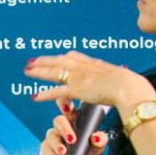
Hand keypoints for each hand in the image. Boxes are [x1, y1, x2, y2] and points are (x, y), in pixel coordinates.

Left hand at [24, 52, 155, 110]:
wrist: (128, 87)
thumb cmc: (128, 84)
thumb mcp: (118, 75)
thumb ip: (111, 76)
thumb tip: (117, 77)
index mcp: (92, 63)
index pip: (72, 57)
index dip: (60, 57)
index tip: (53, 57)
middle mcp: (82, 67)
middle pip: (58, 61)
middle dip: (43, 61)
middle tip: (31, 61)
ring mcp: (78, 77)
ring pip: (52, 73)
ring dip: (38, 72)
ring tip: (27, 72)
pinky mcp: (76, 89)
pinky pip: (56, 92)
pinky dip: (44, 94)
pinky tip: (35, 97)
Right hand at [44, 98, 108, 154]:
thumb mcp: (99, 147)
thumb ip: (100, 140)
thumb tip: (96, 137)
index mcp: (76, 120)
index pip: (69, 107)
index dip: (65, 103)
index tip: (68, 108)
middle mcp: (64, 126)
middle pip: (58, 120)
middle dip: (64, 128)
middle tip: (71, 139)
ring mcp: (54, 137)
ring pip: (50, 134)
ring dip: (57, 144)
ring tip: (64, 152)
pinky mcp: (46, 148)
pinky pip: (46, 148)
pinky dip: (52, 154)